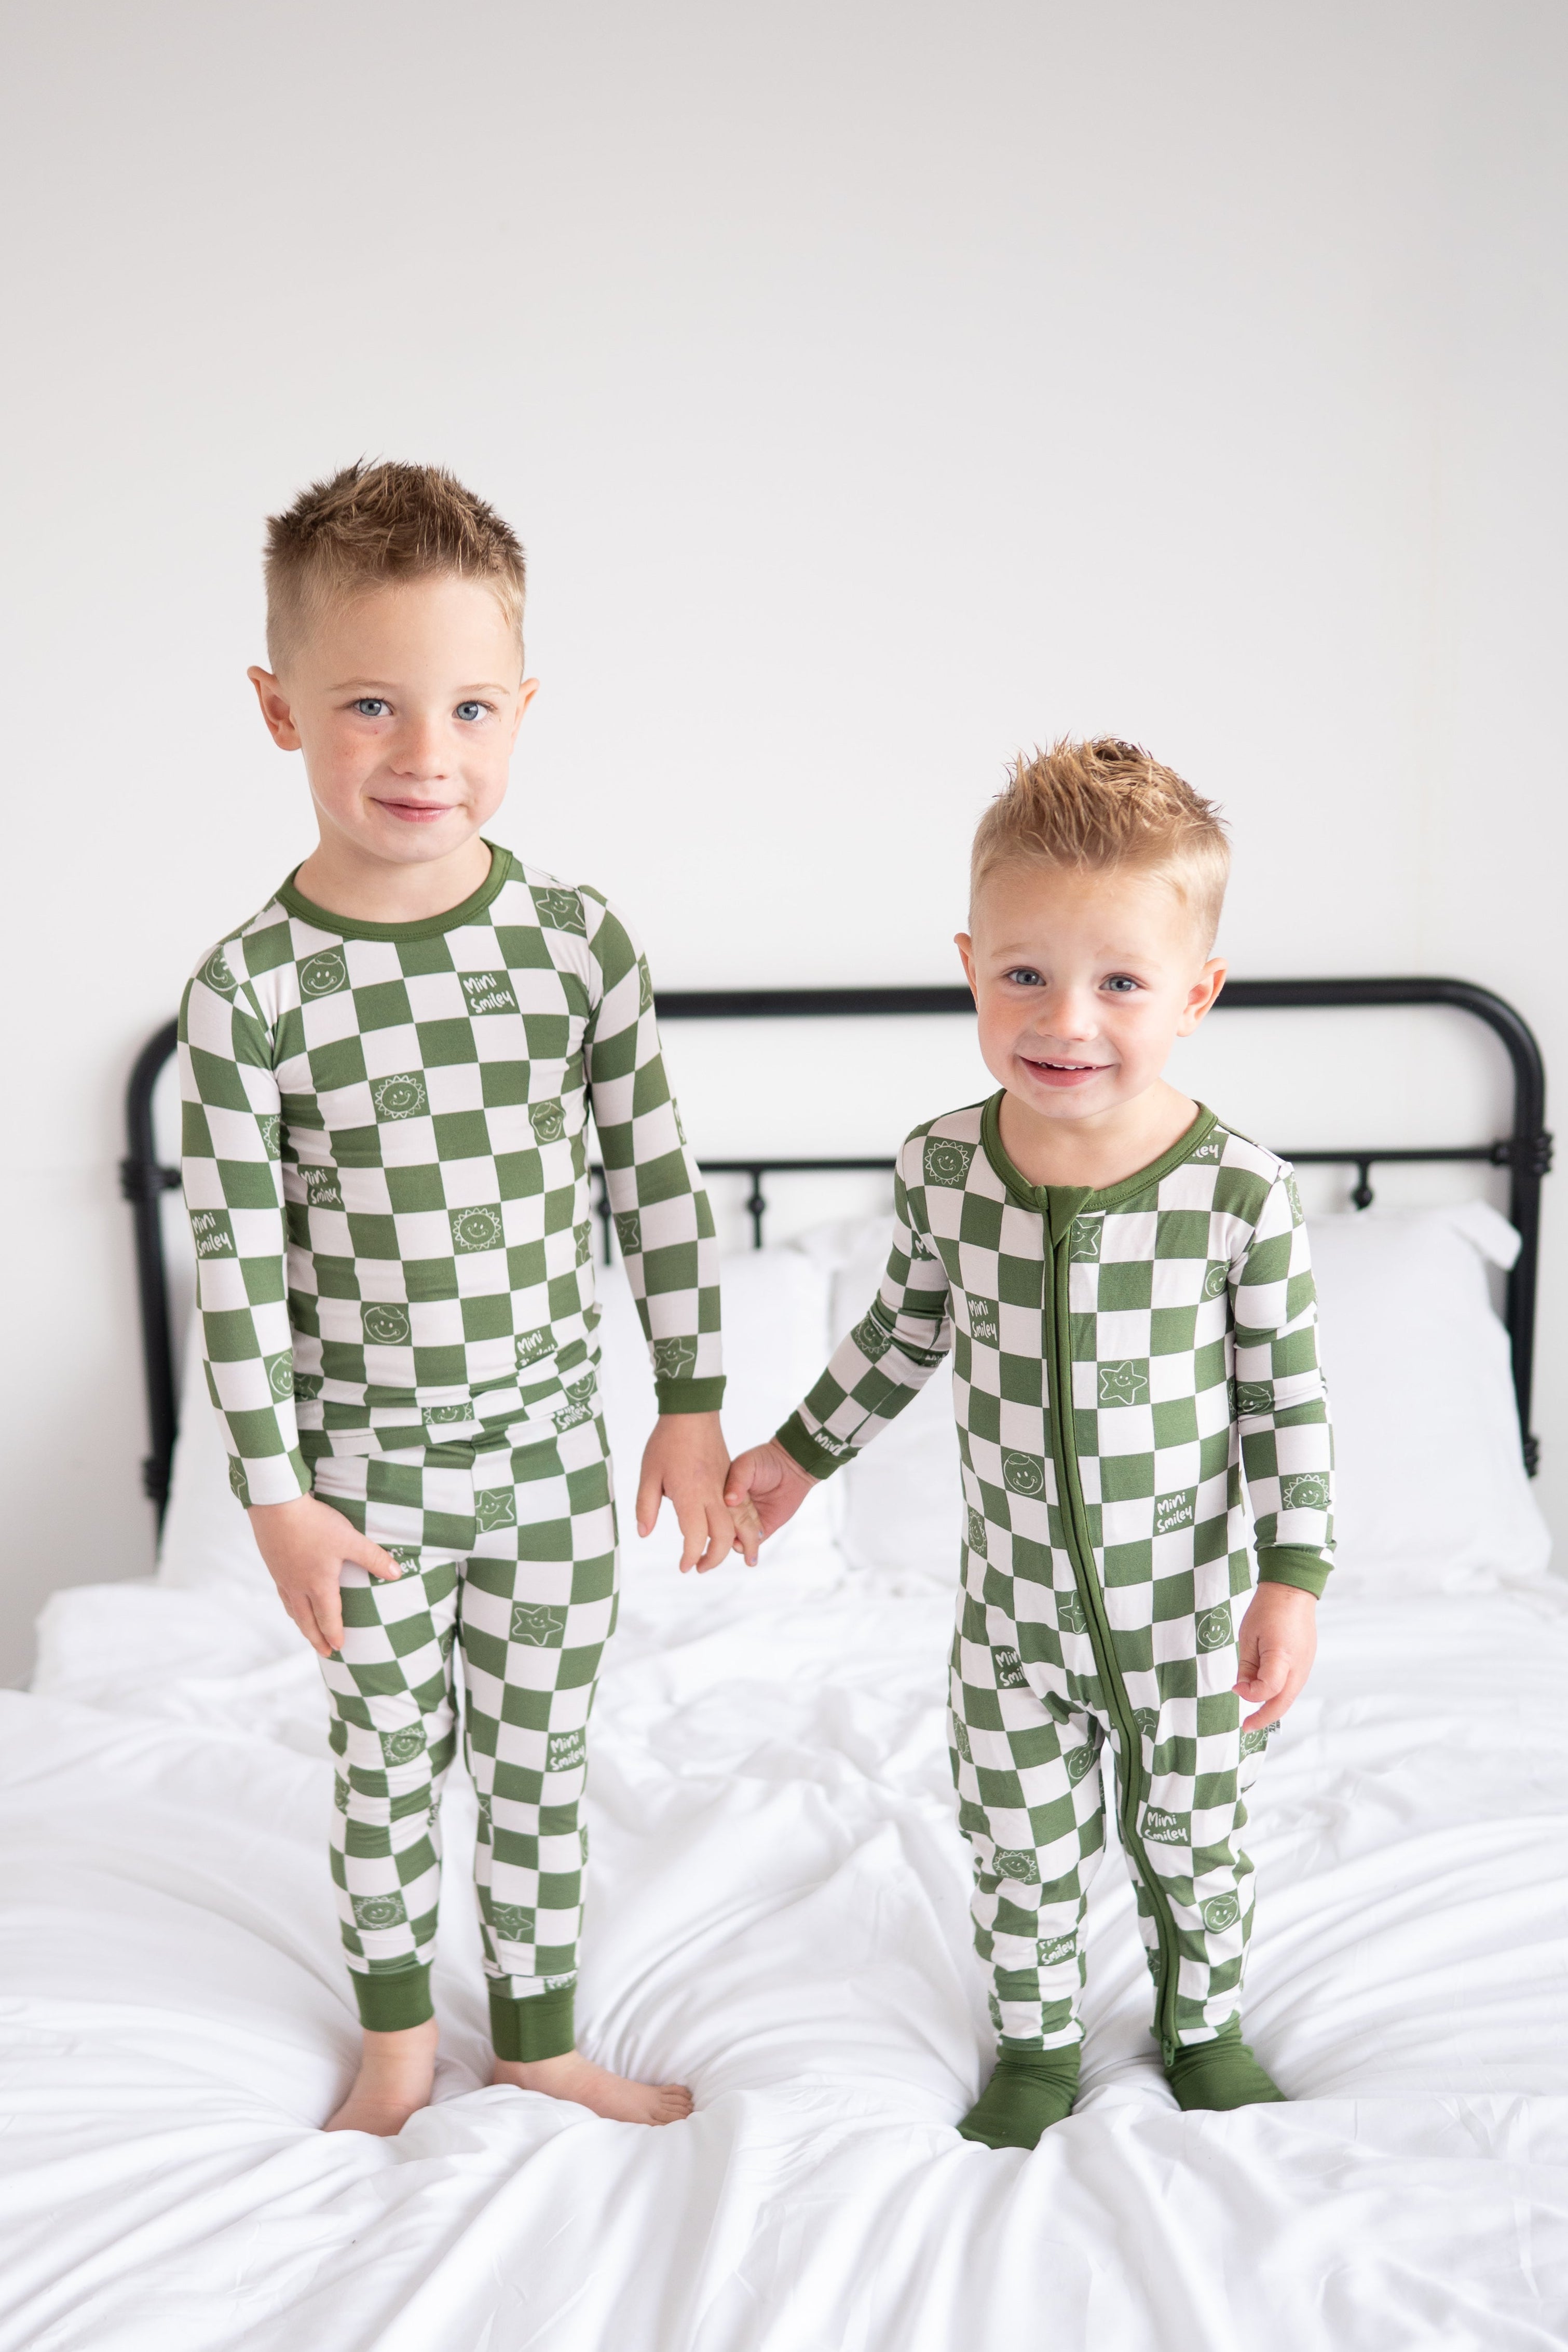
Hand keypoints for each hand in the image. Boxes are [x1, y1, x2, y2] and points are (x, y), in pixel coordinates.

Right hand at [247, 1494, 402, 1657]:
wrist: (276, 1505)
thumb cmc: (315, 1524)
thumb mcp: (350, 1540)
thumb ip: (373, 1558)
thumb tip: (397, 1574)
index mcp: (318, 1584)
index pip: (328, 1617)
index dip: (334, 1634)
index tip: (339, 1648)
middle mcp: (298, 1586)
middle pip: (307, 1621)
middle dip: (316, 1639)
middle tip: (325, 1653)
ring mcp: (282, 1577)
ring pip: (292, 1608)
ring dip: (301, 1624)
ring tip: (307, 1631)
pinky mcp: (273, 1564)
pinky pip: (282, 1593)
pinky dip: (289, 1604)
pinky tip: (291, 1598)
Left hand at [635, 1412, 742, 1573]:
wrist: (692, 1412)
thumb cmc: (666, 1442)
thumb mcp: (648, 1475)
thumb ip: (646, 1507)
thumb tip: (644, 1534)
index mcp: (691, 1495)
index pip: (695, 1536)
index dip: (690, 1556)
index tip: (683, 1567)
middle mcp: (713, 1495)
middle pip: (723, 1536)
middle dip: (714, 1558)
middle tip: (700, 1568)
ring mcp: (725, 1487)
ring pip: (741, 1523)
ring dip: (739, 1544)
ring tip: (733, 1557)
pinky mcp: (731, 1480)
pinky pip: (744, 1508)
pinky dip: (746, 1525)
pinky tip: (739, 1533)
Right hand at [723, 1439, 817, 1564]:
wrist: (792, 1466)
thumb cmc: (766, 1460)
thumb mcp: (748, 1464)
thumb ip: (738, 1480)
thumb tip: (728, 1499)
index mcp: (723, 1493)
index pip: (715, 1511)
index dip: (713, 1520)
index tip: (712, 1527)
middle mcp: (733, 1509)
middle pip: (724, 1527)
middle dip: (722, 1539)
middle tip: (724, 1546)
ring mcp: (748, 1520)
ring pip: (737, 1539)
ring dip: (737, 1545)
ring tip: (740, 1547)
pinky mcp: (763, 1528)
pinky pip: (754, 1543)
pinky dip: (750, 1549)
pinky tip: (749, 1553)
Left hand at [1233, 1581, 1317, 1733]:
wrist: (1292, 1591)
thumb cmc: (1267, 1610)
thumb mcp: (1248, 1637)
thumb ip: (1247, 1667)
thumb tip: (1243, 1690)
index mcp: (1282, 1657)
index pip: (1268, 1690)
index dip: (1250, 1694)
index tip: (1235, 1688)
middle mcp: (1299, 1666)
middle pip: (1283, 1703)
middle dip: (1264, 1718)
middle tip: (1246, 1727)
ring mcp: (1306, 1666)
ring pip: (1289, 1696)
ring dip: (1271, 1707)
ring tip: (1253, 1714)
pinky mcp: (1306, 1663)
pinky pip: (1292, 1685)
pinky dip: (1279, 1694)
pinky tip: (1265, 1694)